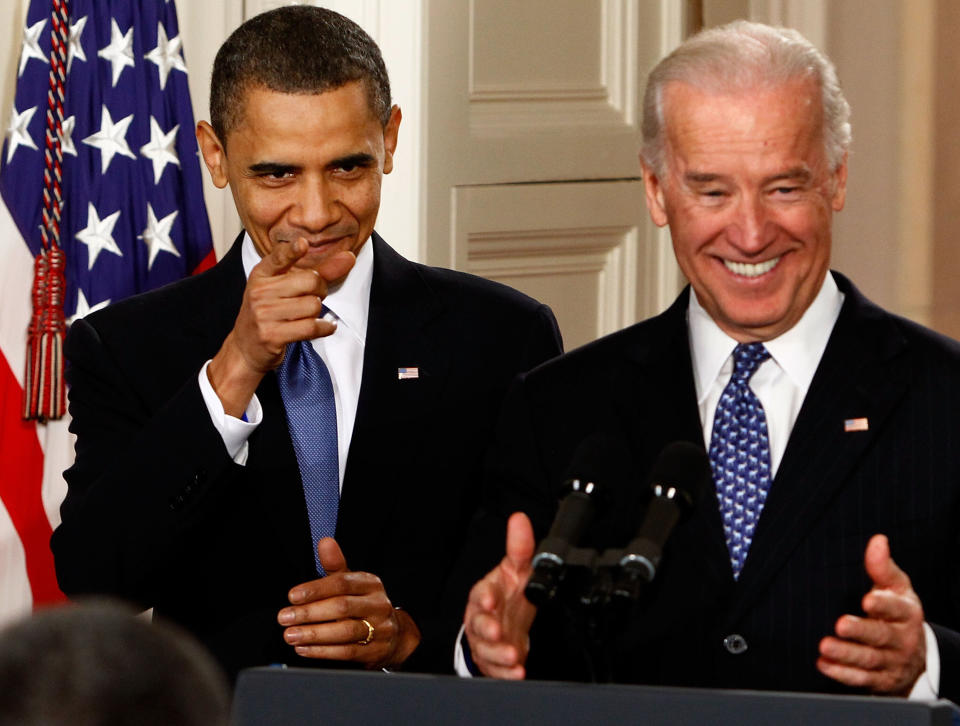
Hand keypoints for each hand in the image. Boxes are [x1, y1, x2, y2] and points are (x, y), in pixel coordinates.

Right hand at [208, 238, 354, 415]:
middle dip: (320, 290)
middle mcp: (260, 292)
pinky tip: (324, 327)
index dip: (292, 251)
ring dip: (318, 313)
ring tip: (308, 315)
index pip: (278, 258)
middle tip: (314, 297)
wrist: (245, 347)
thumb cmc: (269, 313)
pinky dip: (324, 328)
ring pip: (313, 306)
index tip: (302, 244)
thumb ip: (319, 271)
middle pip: (310, 281)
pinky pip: (311, 327)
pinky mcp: (272, 335)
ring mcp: (264, 314)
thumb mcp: (285, 288)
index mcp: (261, 275)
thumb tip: (349, 257)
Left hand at [277, 537, 419, 668]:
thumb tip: (325, 542)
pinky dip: (322, 651)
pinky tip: (303, 648)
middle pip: (342, 607)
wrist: (394, 634)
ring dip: (314, 634)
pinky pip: (346, 652)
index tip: (292, 596)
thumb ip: (335, 564)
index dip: (316, 589)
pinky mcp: (374, 651)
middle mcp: (377, 605)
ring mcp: (379, 629)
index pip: (342, 583)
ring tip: (290, 635)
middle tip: (285, 618)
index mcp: (371, 584)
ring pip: (345, 631)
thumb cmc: (364, 604)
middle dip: (310, 613)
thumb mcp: (353, 582)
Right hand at [463, 512, 537, 678]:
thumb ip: (520, 547)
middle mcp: (483, 619)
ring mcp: (487, 642)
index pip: (481, 594)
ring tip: (513, 655)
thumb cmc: (505, 595)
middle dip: (487, 628)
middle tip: (497, 630)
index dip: (485, 597)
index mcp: (486, 595)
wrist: (503, 625)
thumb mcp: (515, 569)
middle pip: (479, 623)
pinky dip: (506, 672)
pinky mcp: (493, 661)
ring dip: (499, 653)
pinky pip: (496, 669)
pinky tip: (517, 671)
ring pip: (487, 648)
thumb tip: (520, 519)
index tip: (491, 599)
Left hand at [817, 534, 926, 694]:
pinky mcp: (879, 680)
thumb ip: (882, 567)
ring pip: (869, 659)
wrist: (914, 655)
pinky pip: (861, 679)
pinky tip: (824, 664)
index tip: (867, 599)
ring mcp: (891, 661)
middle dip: (861, 631)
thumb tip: (877, 541)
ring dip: (846, 654)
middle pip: (882, 636)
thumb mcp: (895, 588)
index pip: (897, 608)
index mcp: (906, 613)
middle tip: (841, 624)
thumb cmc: (897, 612)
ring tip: (825, 646)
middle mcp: (901, 638)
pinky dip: (842, 673)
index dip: (884, 604)